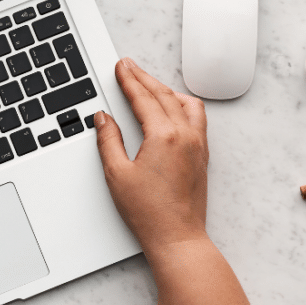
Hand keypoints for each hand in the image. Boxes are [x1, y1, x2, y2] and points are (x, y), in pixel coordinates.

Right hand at [93, 57, 209, 254]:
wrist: (177, 238)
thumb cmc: (150, 213)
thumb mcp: (117, 174)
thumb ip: (108, 141)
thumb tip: (103, 119)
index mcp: (164, 136)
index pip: (144, 98)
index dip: (129, 80)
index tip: (121, 68)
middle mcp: (186, 136)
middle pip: (164, 96)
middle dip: (144, 78)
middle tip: (130, 66)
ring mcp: (198, 146)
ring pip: (186, 104)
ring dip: (167, 90)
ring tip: (150, 84)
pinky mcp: (202, 156)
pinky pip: (197, 118)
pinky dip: (183, 105)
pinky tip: (174, 109)